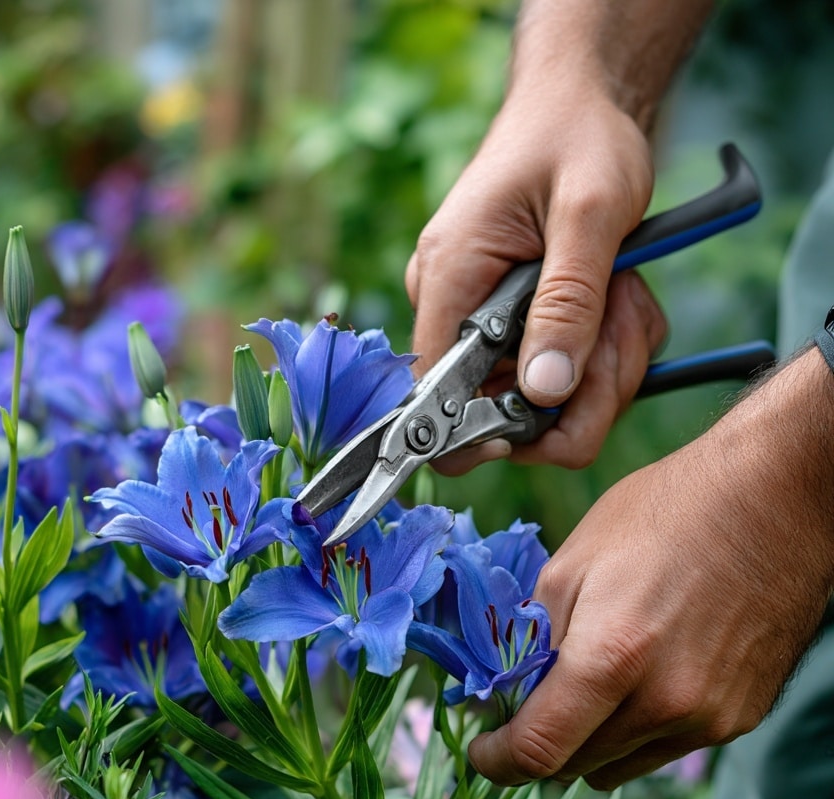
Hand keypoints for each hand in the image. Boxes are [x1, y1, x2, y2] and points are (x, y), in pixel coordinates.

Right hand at [405, 77, 665, 469]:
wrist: (583, 101)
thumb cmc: (580, 136)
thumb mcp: (590, 212)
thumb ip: (569, 303)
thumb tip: (544, 392)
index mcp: (450, 280)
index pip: (433, 395)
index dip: (481, 434)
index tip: (549, 427)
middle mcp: (452, 306)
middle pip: (504, 405)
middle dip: (582, 386)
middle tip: (626, 325)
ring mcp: (481, 315)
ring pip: (541, 393)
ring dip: (603, 360)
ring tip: (628, 294)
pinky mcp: (511, 318)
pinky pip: (556, 365)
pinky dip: (602, 347)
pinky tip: (620, 298)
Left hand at [468, 348, 833, 788]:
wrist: (774, 500)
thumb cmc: (663, 515)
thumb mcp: (571, 564)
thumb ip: (532, 641)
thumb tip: (504, 693)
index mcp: (612, 658)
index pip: (538, 752)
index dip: (497, 761)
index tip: (481, 750)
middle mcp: (666, 704)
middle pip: (575, 766)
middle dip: (538, 743)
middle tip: (524, 703)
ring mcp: (709, 718)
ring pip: (618, 765)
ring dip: (587, 741)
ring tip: (585, 684)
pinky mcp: (740, 718)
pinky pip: (663, 749)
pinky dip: (634, 729)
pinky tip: (638, 677)